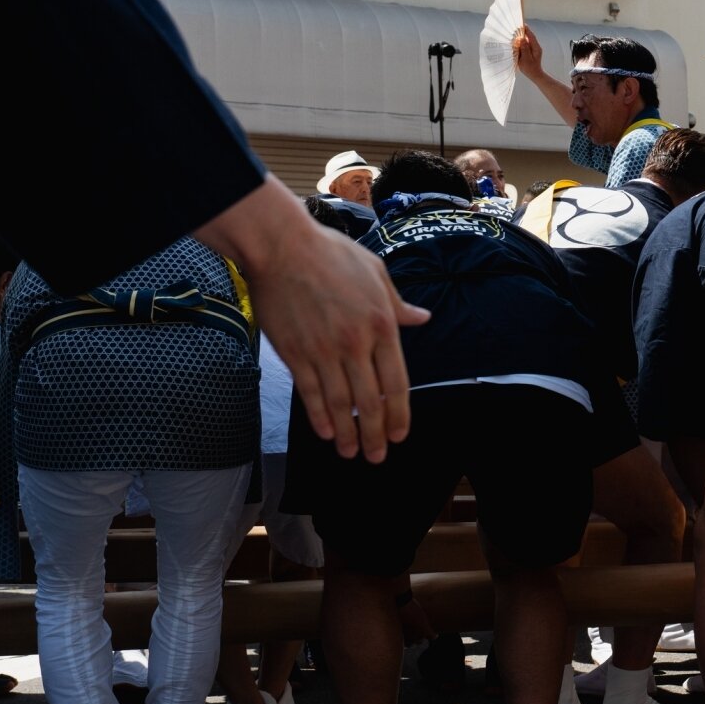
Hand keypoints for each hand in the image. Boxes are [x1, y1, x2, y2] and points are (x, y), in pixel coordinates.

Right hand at [198, 177, 429, 461]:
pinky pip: (311, 393)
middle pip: (370, 402)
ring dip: (348, 434)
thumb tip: (422, 318)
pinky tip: (326, 432)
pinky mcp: (295, 353)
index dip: (400, 414)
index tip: (401, 435)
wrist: (282, 247)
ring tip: (352, 453)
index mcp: (382, 325)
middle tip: (377, 456)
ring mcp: (324, 351)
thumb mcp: (376, 272)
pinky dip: (319, 416)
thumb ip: (398, 304)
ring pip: (340, 404)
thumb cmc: (331, 253)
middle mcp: (356, 344)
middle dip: (376, 434)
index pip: (397, 383)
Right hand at [512, 25, 543, 79]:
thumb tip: (522, 39)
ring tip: (514, 34)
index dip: (526, 30)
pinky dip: (521, 43)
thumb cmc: (530, 69)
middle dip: (523, 32)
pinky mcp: (530, 51)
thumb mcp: (526, 59)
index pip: (531, 36)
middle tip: (516, 28)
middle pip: (529, 37)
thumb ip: (525, 49)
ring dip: (521, 37)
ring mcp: (533, 49)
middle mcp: (536, 47)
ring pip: (527, 40)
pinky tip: (516, 43)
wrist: (535, 75)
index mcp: (536, 48)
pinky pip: (525, 45)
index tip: (522, 24)